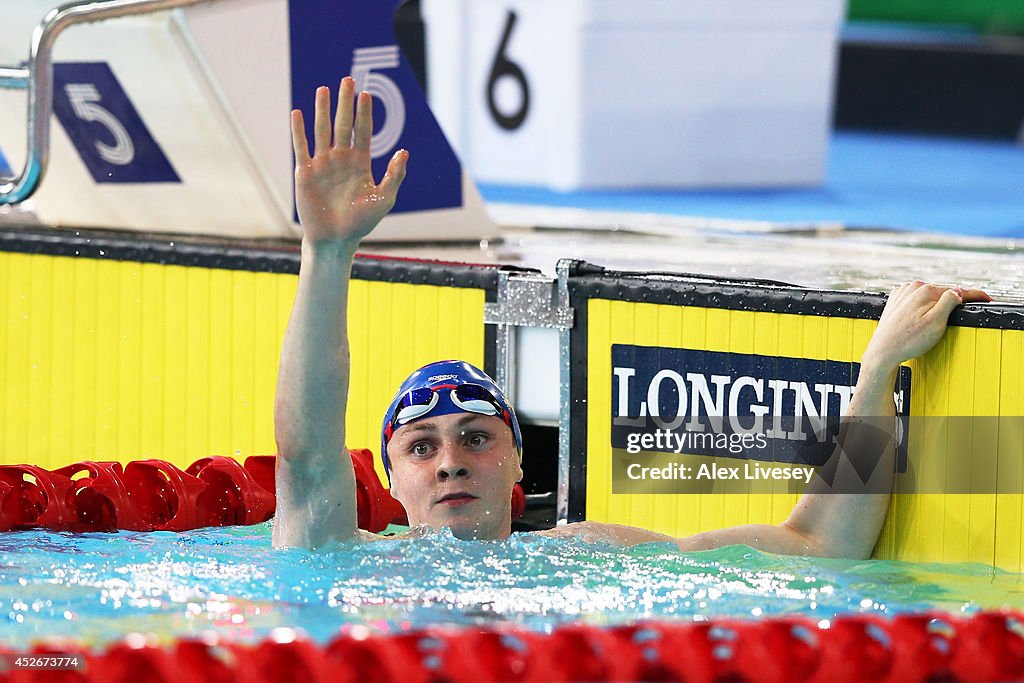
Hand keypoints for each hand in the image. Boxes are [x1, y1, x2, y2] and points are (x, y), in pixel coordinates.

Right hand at [291, 77, 407, 244]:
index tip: (366, 93)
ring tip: (323, 89)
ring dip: (322, 110)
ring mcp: (323, 164)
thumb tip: (404, 151)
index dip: (364, 113)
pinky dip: (299, 131)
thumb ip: (394, 175)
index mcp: (360, 164)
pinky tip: (298, 113)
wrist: (336, 240)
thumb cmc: (361, 222)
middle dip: (346, 103)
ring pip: (323, 131)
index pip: (363, 132)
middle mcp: (341, 159)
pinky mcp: (306, 173)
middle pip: (343, 125)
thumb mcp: (384, 199)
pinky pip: (302, 147)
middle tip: (348, 80)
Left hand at [862, 280, 990, 370]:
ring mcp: (902, 293)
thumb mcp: (937, 321)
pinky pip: (915, 301)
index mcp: (925, 289)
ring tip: (935, 322)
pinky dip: (923, 307)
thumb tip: (957, 291)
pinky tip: (921, 319)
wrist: (883, 351)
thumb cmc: (909, 340)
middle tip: (961, 314)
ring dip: (936, 305)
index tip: (986, 299)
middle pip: (942, 293)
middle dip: (953, 302)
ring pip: (928, 297)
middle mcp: (912, 287)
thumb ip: (950, 301)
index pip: (956, 291)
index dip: (974, 295)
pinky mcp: (895, 302)